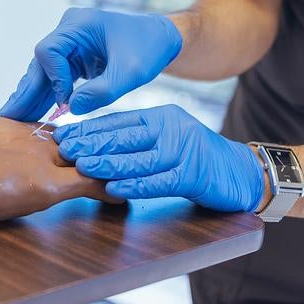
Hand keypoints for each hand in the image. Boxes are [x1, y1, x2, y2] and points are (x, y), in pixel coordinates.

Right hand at [0, 7, 182, 120]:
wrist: (163, 39)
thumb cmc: (150, 48)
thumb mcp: (131, 72)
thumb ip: (102, 91)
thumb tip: (70, 109)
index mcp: (79, 25)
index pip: (49, 51)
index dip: (53, 79)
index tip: (65, 102)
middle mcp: (69, 30)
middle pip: (40, 63)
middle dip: (26, 92)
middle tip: (7, 118)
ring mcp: (70, 43)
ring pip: (45, 72)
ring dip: (33, 97)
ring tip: (14, 122)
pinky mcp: (75, 57)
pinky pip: (56, 78)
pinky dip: (48, 96)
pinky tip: (33, 114)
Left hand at [52, 104, 265, 212]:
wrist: (240, 171)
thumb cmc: (197, 156)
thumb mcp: (167, 138)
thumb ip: (138, 138)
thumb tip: (96, 143)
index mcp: (161, 116)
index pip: (119, 121)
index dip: (89, 128)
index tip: (64, 133)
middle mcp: (171, 129)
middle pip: (125, 136)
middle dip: (92, 143)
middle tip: (65, 148)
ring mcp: (183, 151)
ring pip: (139, 158)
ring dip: (108, 163)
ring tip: (82, 166)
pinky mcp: (193, 175)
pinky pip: (159, 181)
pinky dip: (136, 185)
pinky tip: (115, 187)